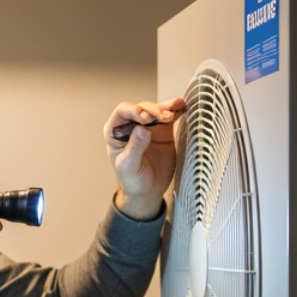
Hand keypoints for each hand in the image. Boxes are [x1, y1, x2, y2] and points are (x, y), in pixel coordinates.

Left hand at [105, 97, 184, 220]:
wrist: (148, 191)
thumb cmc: (132, 180)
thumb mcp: (129, 167)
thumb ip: (135, 148)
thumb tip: (142, 129)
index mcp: (115, 132)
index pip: (123, 112)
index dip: (134, 111)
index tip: (145, 117)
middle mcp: (130, 125)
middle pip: (141, 109)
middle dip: (153, 111)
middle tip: (163, 118)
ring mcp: (148, 126)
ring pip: (156, 110)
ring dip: (165, 109)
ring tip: (173, 111)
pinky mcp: (163, 130)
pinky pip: (169, 117)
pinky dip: (175, 111)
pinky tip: (181, 106)